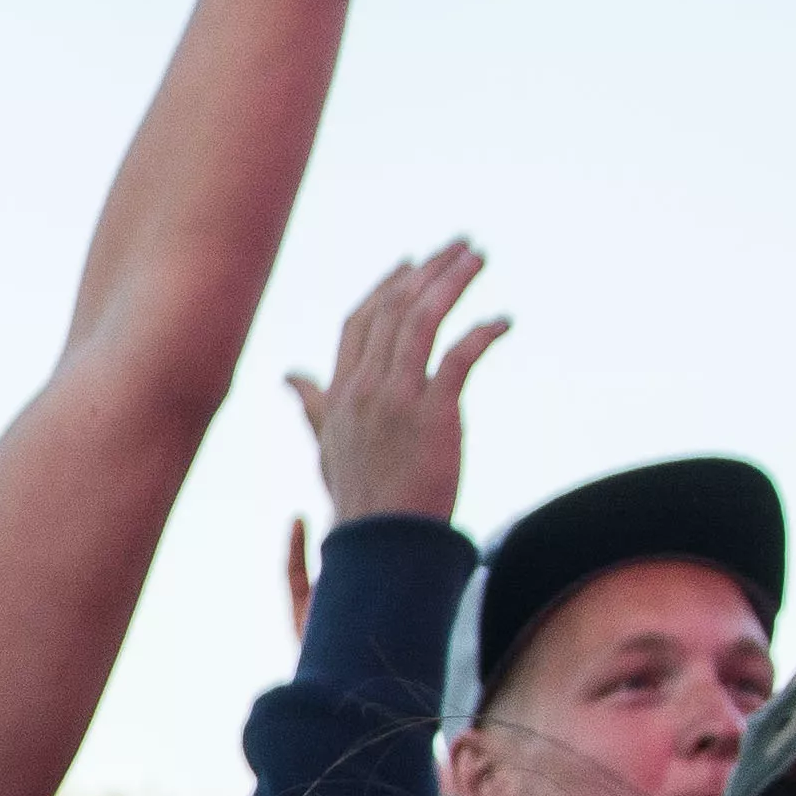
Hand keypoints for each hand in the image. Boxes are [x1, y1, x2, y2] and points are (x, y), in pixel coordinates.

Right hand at [279, 243, 504, 525]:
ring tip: (480, 257)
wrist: (382, 548)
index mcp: (340, 392)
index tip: (411, 263)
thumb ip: (313, 405)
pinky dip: (483, 331)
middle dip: (428, 271)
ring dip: (452, 282)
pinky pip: (460, 355)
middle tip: (460, 246)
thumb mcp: (328, 447)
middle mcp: (364, 388)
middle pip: (393, 310)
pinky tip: (504, 320)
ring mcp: (396, 399)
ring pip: (422, 320)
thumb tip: (290, 376)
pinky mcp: (433, 413)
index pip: (359, 322)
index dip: (385, 287)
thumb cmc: (360, 503)